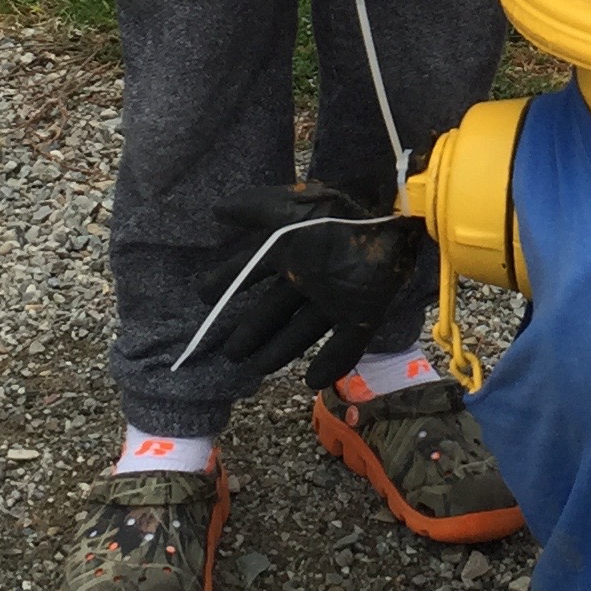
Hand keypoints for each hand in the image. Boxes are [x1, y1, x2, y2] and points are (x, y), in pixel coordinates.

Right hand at [190, 183, 427, 394]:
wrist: (386, 216)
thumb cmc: (332, 213)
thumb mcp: (284, 210)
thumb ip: (250, 209)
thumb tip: (216, 210)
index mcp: (293, 250)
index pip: (253, 272)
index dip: (229, 283)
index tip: (204, 299)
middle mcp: (312, 276)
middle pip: (276, 309)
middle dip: (252, 330)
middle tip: (230, 352)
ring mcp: (339, 295)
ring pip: (305, 330)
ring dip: (281, 350)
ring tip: (256, 368)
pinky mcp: (364, 312)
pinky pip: (348, 343)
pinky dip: (332, 362)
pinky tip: (311, 381)